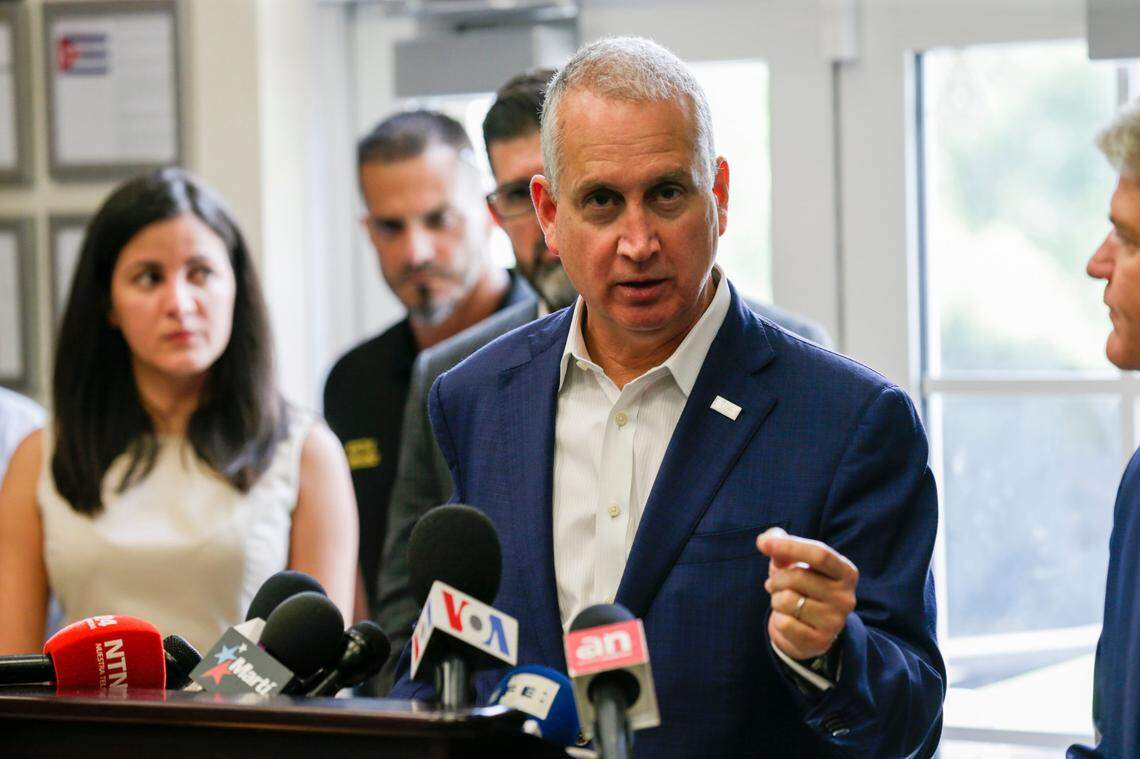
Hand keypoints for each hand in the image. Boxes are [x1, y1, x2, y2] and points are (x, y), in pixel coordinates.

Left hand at [756, 527, 857, 660]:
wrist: (811, 629)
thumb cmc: (803, 586)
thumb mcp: (795, 562)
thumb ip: (781, 545)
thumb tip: (765, 539)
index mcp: (846, 572)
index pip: (819, 554)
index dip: (789, 546)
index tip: (762, 543)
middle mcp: (846, 597)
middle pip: (797, 577)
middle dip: (776, 578)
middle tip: (774, 584)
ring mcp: (835, 621)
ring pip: (788, 601)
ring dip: (776, 599)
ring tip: (783, 601)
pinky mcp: (820, 641)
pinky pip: (785, 623)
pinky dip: (778, 619)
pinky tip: (788, 619)